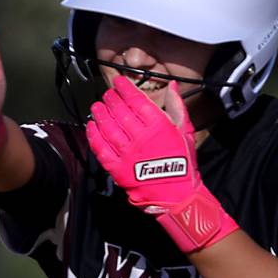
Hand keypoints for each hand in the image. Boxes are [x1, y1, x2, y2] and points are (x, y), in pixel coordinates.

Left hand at [85, 75, 237, 251]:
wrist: (177, 194)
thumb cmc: (183, 162)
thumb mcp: (186, 131)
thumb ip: (177, 106)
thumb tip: (173, 85)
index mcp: (159, 126)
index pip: (137, 100)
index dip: (125, 89)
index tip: (119, 82)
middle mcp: (141, 137)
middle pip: (120, 112)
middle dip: (111, 100)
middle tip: (107, 94)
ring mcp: (128, 153)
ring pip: (109, 128)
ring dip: (100, 115)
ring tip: (96, 106)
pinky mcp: (118, 168)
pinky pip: (101, 149)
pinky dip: (94, 136)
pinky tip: (91, 127)